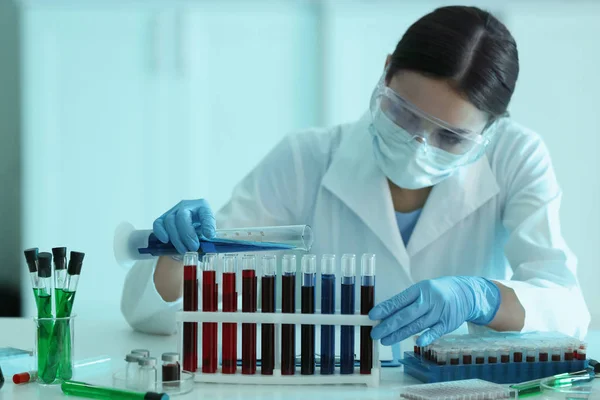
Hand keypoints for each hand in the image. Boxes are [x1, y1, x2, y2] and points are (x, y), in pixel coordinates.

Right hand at [153, 199, 216, 253]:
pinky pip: (158, 223)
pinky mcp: (163, 218)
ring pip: (169, 221)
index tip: (209, 236)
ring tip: (183, 250)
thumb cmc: (201, 230)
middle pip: (182, 217)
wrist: (190, 229)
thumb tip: (207, 249)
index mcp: (203, 207)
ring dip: (176, 238)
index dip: (207, 224)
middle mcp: (187, 205)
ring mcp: (173, 210)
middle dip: (187, 235)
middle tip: (193, 248)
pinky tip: (166, 241)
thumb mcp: (208, 233)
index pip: (205, 212)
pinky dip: (160, 232)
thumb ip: (208, 239)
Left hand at [369, 276, 500, 346]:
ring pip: (417, 325)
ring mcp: (439, 312)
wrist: (465, 293)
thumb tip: (384, 315)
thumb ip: (406, 302)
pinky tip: (417, 342)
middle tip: (375, 333)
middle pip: (406, 314)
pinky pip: (436, 331)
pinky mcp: (448, 323)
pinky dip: (427, 336)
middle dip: (389, 325)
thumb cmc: (437, 292)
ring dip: (400, 334)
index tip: (372, 316)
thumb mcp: (422, 290)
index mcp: (419, 289)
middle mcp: (429, 300)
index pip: (399, 300)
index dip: (385, 308)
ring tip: (385, 340)